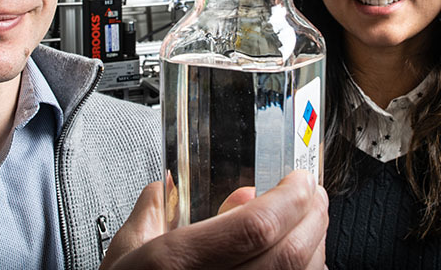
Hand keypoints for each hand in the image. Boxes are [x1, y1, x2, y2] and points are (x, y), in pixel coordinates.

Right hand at [100, 170, 327, 269]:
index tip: (298, 180)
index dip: (288, 199)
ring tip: (313, 221)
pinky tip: (304, 259)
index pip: (253, 228)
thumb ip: (154, 210)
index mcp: (176, 264)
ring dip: (315, 245)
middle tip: (313, 195)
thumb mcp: (124, 251)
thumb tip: (175, 183)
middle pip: (287, 254)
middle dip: (311, 216)